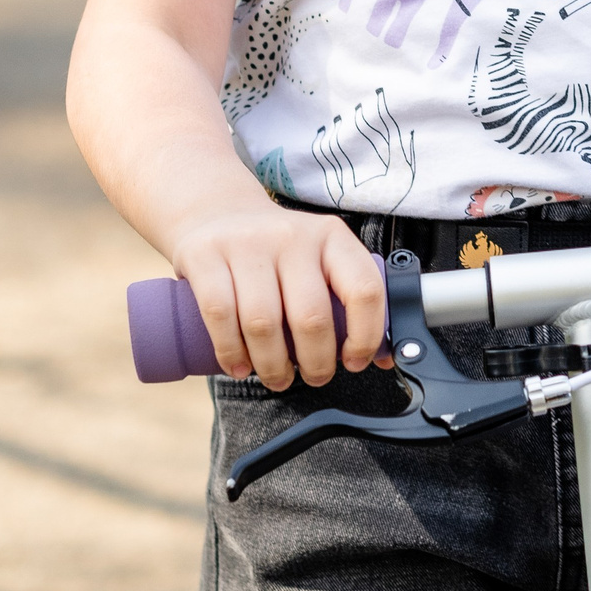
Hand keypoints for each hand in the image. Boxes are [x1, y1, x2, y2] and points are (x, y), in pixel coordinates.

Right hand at [171, 199, 386, 389]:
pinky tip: (239, 367)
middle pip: (311, 316)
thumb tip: (384, 357)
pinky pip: (220, 314)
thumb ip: (348, 300)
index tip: (354, 362)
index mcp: (332, 237)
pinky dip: (231, 352)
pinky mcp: (206, 255)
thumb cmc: (278, 253)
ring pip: (264, 322)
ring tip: (277, 377)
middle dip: (316, 362)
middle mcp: (293, 236)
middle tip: (313, 377)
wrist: (217, 213)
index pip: (364, 289)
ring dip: (273, 366)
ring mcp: (247, 243)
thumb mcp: (320, 259)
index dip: (365, 335)